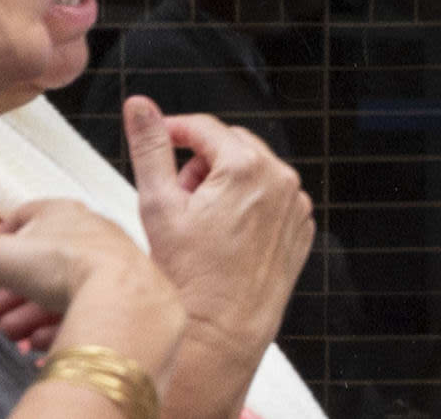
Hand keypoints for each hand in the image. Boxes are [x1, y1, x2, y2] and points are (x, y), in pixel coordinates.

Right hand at [0, 199, 186, 377]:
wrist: (123, 300)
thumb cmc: (68, 266)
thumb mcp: (0, 257)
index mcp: (62, 212)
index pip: (22, 219)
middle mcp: (90, 232)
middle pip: (40, 261)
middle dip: (10, 289)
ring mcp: (108, 265)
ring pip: (59, 289)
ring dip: (29, 312)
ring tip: (10, 333)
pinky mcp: (122, 297)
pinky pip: (83, 312)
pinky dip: (58, 326)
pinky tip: (41, 342)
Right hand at [125, 94, 311, 416]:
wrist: (219, 332)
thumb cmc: (189, 278)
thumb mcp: (157, 205)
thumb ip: (150, 146)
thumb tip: (141, 108)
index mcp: (248, 168)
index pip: (205, 127)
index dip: (175, 131)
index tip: (160, 139)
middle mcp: (280, 181)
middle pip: (230, 148)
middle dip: (200, 165)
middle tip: (178, 200)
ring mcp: (295, 206)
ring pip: (251, 173)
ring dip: (223, 186)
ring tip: (198, 225)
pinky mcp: (300, 228)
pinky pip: (270, 200)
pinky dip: (247, 207)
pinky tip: (224, 238)